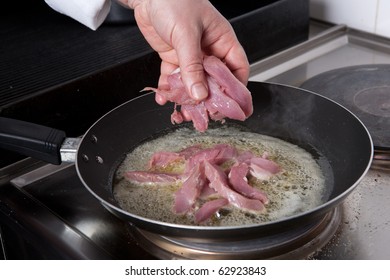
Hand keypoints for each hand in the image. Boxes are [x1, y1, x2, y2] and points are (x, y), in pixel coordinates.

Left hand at [119, 0, 248, 103]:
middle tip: (203, 114)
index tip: (230, 105)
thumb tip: (199, 93)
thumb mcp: (186, 34)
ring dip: (188, 98)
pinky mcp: (174, 57)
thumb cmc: (174, 0)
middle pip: (214, 81)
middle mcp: (209, 50)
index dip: (235, 89)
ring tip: (183, 111)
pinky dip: (169, 88)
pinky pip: (174, 78)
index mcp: (222, 40)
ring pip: (194, 83)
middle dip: (209, 99)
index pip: (237, 69)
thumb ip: (192, 66)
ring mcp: (191, 55)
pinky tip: (165, 96)